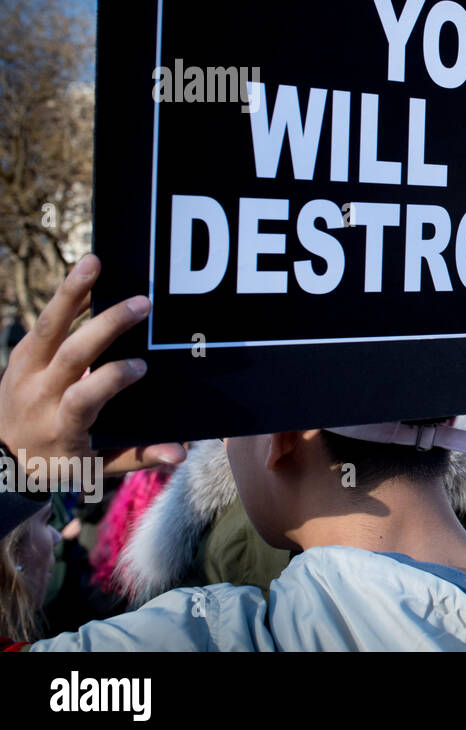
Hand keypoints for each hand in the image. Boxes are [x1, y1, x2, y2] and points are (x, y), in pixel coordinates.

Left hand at [0, 255, 185, 479]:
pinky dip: (67, 299)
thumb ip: (137, 456)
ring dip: (71, 292)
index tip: (142, 366)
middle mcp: (39, 396)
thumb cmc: (58, 462)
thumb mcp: (96, 468)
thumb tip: (181, 454)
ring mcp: (24, 372)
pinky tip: (88, 275)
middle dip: (106, 326)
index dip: (111, 379)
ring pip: (48, 327)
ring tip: (95, 262)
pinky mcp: (20, 355)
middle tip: (142, 304)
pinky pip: (43, 322)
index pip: (84, 397)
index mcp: (61, 426)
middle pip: (71, 354)